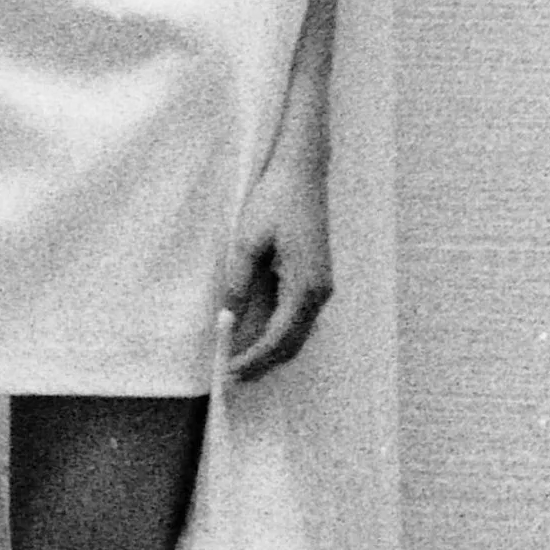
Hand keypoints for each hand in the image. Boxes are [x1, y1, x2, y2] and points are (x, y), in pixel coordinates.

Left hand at [222, 116, 331, 382]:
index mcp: (306, 286)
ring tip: (240, 361)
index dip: (253, 358)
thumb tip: (227, 321)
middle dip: (262, 362)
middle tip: (231, 377)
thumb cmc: (275, 201)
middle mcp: (320, 292)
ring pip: (297, 333)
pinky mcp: (316, 278)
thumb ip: (239, 285)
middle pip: (292, 343)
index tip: (228, 371)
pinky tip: (257, 336)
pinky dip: (279, 333)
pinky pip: (299, 317)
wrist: (302, 172)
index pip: (278, 338)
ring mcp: (321, 286)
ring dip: (271, 350)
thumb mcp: (248, 242)